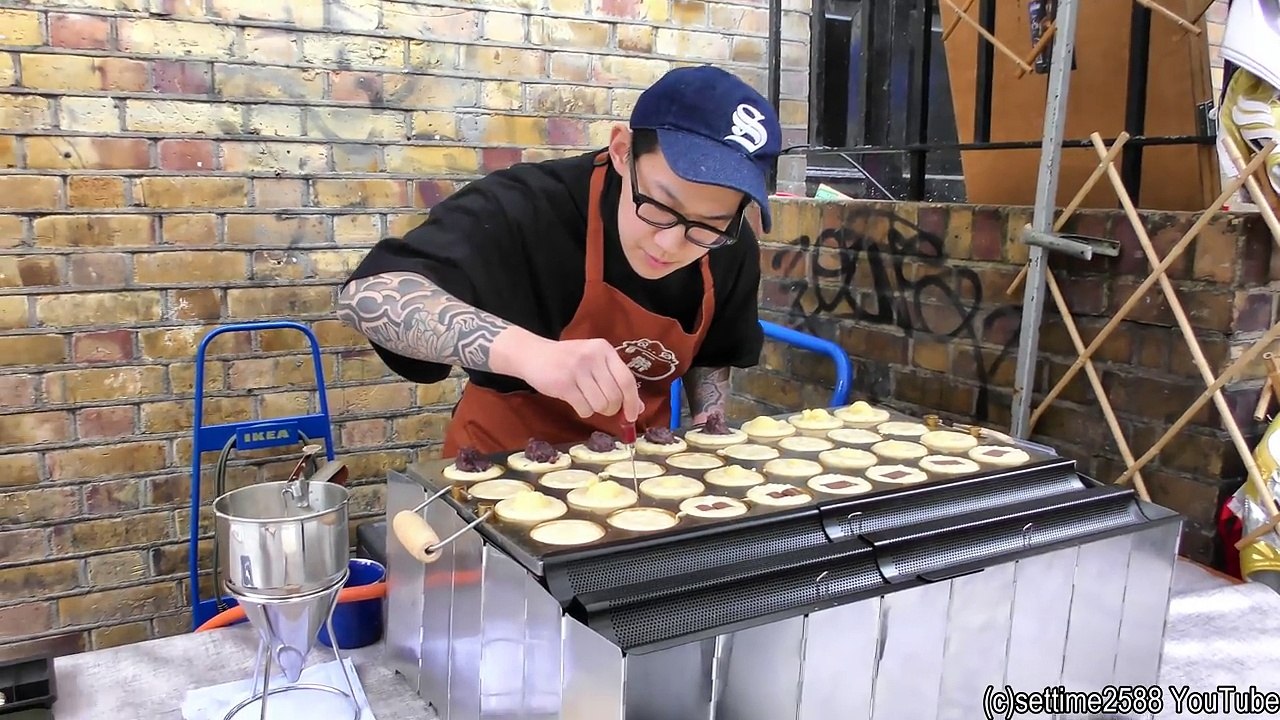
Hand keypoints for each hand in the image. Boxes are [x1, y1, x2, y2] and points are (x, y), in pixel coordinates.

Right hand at [495, 331, 642, 421]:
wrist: (533, 354)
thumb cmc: (568, 361)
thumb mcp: (594, 363)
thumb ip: (616, 382)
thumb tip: (638, 408)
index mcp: (604, 349)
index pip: (627, 379)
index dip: (632, 401)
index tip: (632, 416)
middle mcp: (593, 356)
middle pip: (615, 396)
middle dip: (612, 409)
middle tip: (604, 408)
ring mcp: (578, 369)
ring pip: (600, 404)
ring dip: (596, 410)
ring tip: (587, 401)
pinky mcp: (564, 383)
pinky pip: (584, 408)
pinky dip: (583, 411)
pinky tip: (576, 402)